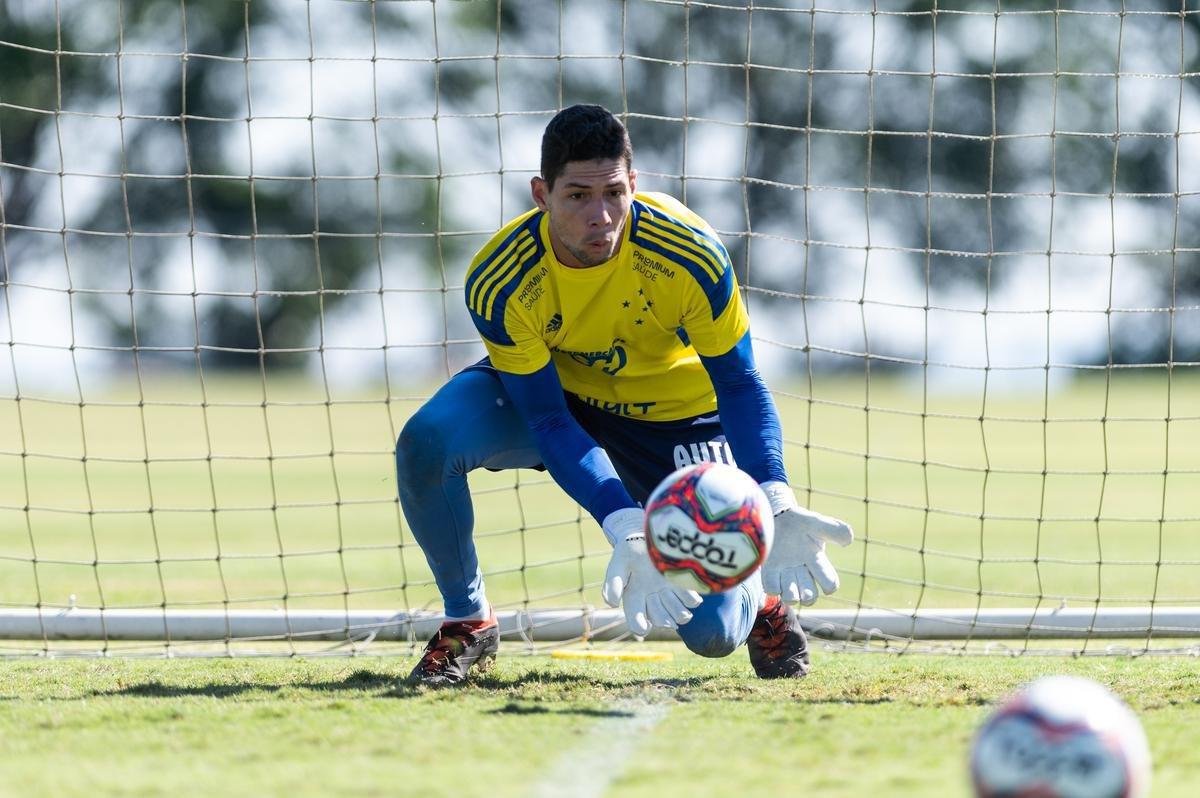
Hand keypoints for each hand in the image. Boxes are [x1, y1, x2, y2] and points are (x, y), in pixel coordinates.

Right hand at [600, 508, 702, 635]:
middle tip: (667, 622)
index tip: (643, 627)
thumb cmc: (628, 551)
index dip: (639, 626)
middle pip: (660, 618)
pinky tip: (692, 597)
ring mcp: (668, 593)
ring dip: (680, 616)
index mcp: (634, 598)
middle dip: (664, 621)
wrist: (646, 536)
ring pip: (677, 613)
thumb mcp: (618, 564)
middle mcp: (652, 599)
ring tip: (683, 615)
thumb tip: (611, 604)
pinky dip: (692, 600)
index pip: (636, 619)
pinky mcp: (682, 585)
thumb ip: (613, 584)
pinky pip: (690, 599)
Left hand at [759, 482, 852, 604]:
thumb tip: (848, 541)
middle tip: (804, 589)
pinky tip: (774, 577)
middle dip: (808, 597)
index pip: (829, 582)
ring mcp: (784, 573)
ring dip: (790, 595)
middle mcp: (801, 571)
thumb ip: (834, 530)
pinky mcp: (769, 571)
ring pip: (790, 597)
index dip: (830, 586)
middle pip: (809, 596)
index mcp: (816, 561)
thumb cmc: (798, 521)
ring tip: (787, 584)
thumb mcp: (817, 523)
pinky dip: (773, 589)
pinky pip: (771, 589)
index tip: (826, 583)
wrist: (774, 515)